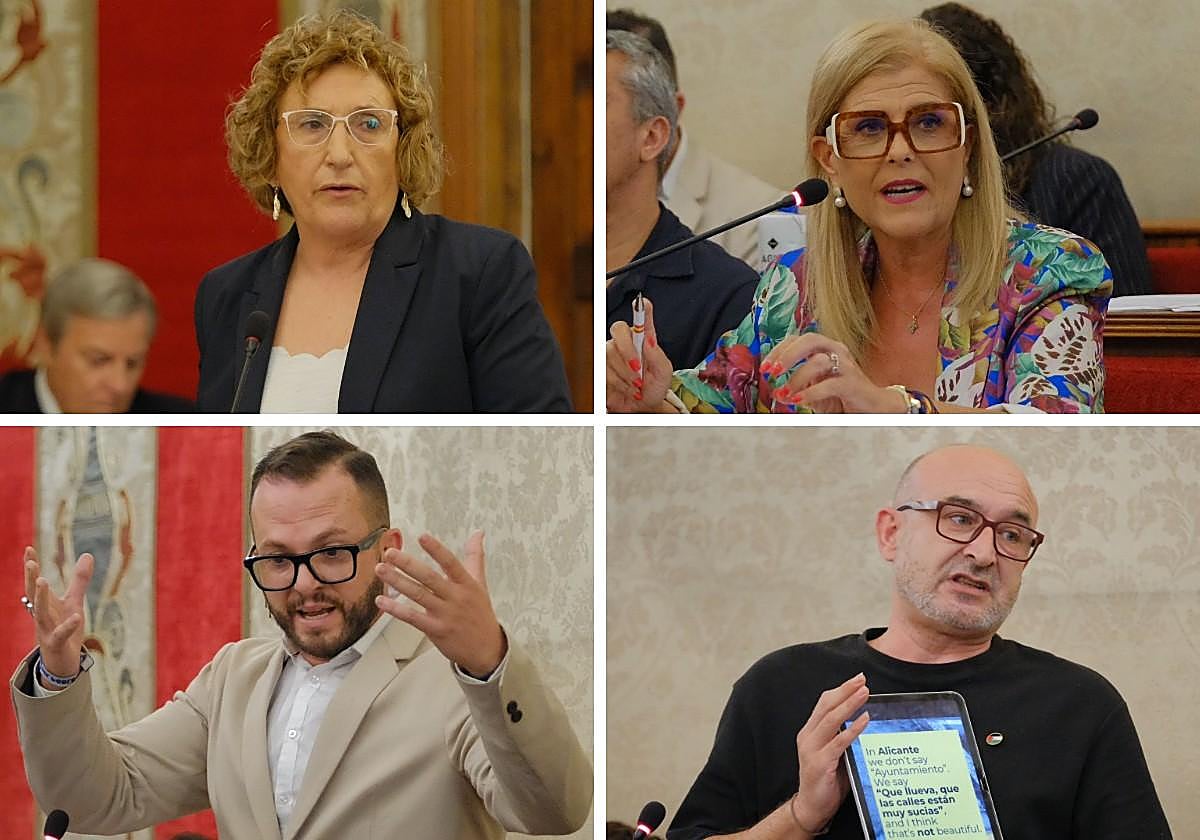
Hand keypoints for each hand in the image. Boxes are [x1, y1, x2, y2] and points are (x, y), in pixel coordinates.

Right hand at [22, 546, 91, 681]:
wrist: (62, 661)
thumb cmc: (65, 628)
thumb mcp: (73, 602)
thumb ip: (79, 580)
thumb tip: (87, 554)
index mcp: (45, 605)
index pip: (35, 583)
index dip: (31, 566)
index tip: (29, 548)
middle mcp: (42, 616)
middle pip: (33, 596)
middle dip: (31, 579)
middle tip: (30, 563)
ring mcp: (47, 630)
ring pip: (40, 614)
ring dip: (40, 597)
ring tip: (42, 580)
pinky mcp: (57, 644)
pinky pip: (60, 635)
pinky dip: (67, 626)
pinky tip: (75, 617)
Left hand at [374, 530, 506, 677]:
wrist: (486, 649)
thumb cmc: (481, 614)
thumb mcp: (480, 583)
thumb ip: (475, 556)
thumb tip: (477, 533)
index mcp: (467, 584)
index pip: (451, 563)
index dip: (436, 550)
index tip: (422, 537)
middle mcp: (455, 598)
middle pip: (429, 578)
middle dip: (408, 564)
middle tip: (390, 553)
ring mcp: (444, 615)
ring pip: (417, 595)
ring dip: (397, 581)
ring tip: (381, 569)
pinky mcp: (435, 630)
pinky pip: (412, 617)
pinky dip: (395, 609)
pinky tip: (382, 601)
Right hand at [606, 298, 672, 411]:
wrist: (643, 408)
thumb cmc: (655, 387)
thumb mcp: (664, 373)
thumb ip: (658, 355)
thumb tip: (648, 339)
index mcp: (643, 339)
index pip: (641, 318)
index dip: (641, 308)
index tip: (642, 302)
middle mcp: (626, 342)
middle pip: (618, 329)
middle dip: (628, 351)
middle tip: (638, 369)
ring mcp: (611, 354)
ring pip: (610, 354)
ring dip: (626, 374)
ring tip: (637, 386)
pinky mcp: (601, 368)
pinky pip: (604, 370)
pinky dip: (618, 383)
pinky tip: (627, 388)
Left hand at [761, 334, 904, 412]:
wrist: (874, 409)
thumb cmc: (842, 397)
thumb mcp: (814, 389)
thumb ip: (797, 386)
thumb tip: (776, 392)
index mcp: (824, 348)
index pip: (798, 339)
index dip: (779, 350)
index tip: (764, 368)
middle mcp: (836, 350)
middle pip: (809, 340)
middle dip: (787, 355)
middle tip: (771, 372)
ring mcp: (846, 365)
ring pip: (818, 361)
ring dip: (796, 378)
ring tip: (784, 394)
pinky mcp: (853, 383)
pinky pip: (830, 384)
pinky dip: (811, 392)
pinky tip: (798, 401)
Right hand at [791, 673, 870, 832]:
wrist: (812, 807)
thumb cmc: (827, 781)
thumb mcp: (834, 753)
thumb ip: (841, 737)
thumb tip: (863, 719)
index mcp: (810, 732)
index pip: (824, 703)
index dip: (841, 690)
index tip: (857, 680)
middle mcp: (808, 736)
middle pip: (827, 706)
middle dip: (846, 691)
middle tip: (862, 680)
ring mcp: (812, 749)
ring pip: (831, 720)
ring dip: (849, 704)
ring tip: (864, 693)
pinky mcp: (820, 763)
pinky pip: (838, 742)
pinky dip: (852, 729)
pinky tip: (864, 719)